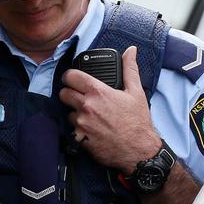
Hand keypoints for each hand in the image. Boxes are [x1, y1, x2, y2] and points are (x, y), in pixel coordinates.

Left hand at [59, 46, 161, 173]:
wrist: (139, 151)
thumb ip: (130, 69)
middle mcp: (86, 106)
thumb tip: (131, 51)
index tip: (74, 79)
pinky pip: (71, 130)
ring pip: (67, 112)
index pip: (71, 76)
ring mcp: (81, 123)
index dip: (71, 76)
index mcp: (98, 92)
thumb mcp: (136, 93)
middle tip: (81, 97)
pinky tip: (91, 130)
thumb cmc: (138, 123)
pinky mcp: (79, 139)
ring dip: (74, 112)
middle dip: (70, 93)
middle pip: (63, 93)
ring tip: (89, 116)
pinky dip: (78, 129)